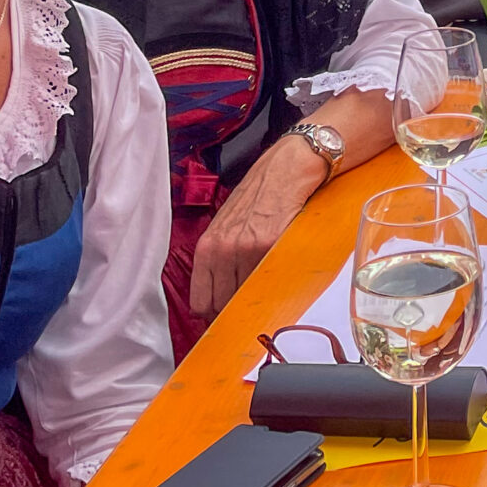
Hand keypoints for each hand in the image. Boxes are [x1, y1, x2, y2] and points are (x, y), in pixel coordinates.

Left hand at [189, 132, 325, 319]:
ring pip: (247, 298)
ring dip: (257, 299)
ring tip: (266, 287)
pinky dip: (275, 286)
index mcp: (206, 247)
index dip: (213, 314)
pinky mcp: (271, 247)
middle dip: (235, 310)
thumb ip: (219, 259)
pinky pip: (269, 283)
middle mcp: (222, 251)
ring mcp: (246, 250)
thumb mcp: (226, 226)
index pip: (200, 302)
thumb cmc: (257, 196)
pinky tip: (279, 275)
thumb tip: (220, 295)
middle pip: (223, 306)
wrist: (286, 170)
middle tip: (249, 305)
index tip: (224, 316)